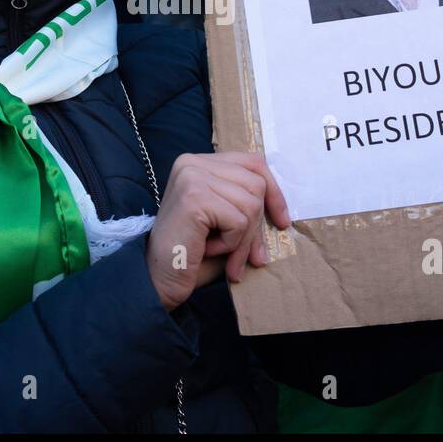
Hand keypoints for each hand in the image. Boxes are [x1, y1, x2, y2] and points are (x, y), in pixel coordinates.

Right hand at [146, 152, 290, 311]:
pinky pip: (239, 221)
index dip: (274, 191)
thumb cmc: (192, 252)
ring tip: (221, 251)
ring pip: (251, 204)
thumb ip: (247, 204)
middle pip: (256, 183)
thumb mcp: (225, 220)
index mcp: (199, 162)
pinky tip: (209, 248)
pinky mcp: (194, 198)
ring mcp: (191, 177)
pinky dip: (231, 243)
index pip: (253, 162)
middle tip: (247, 256)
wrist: (158, 279)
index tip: (282, 220)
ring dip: (243, 238)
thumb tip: (284, 211)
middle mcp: (192, 163)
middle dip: (257, 225)